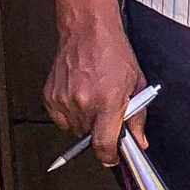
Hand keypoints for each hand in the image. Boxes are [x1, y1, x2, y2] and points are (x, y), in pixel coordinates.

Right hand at [44, 16, 145, 166]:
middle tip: (106, 111)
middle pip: (90, 137)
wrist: (87, 32)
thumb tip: (139, 140)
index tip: (112, 157)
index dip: (109, 156)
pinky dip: (70, 112)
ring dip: (85, 121)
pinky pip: (61, 118)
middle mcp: (84, 103)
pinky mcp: (50, 97)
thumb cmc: (113, 53)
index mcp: (107, 102)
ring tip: (94, 97)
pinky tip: (80, 94)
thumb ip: (137, 117)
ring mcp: (64, 100)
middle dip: (100, 130)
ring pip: (75, 128)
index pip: (104, 145)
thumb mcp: (136, 84)